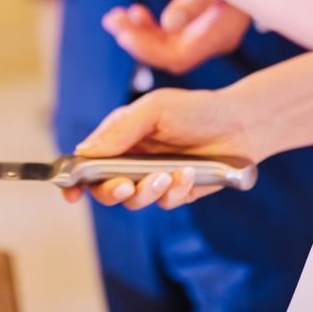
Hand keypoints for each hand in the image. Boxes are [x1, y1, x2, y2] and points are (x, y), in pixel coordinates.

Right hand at [62, 87, 253, 209]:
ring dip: (147, 191)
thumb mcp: (154, 109)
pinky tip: (189, 173)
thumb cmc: (195, 109)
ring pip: (133, 200)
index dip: (75, 179)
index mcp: (119, 137)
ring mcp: (153, 178)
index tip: (71, 192)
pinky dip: (175, 190)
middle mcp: (131, 160)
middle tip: (127, 185)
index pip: (87, 161)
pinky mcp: (176, 192)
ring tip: (168, 175)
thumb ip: (120, 131)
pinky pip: (164, 203)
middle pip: (104, 189)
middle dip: (112, 190)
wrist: (241, 124)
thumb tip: (85, 152)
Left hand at [102, 0, 250, 73]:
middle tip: (113, 21)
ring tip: (115, 17)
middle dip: (136, 40)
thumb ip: (197, 2)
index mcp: (220, 36)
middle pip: (167, 55)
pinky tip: (135, 13)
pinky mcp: (199, 26)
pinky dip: (149, 27)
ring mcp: (205, 35)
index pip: (177, 58)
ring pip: (164, 46)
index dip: (147, 50)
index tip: (123, 33)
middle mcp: (212, 41)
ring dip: (137, 33)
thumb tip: (168, 25)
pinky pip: (169, 36)